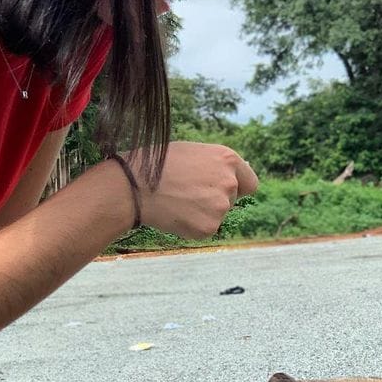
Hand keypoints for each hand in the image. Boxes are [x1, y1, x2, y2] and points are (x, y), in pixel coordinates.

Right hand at [126, 141, 257, 239]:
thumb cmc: (156, 163)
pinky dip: (192, 225)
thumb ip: (216, 164)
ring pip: (218, 214)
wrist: (133, 186)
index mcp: (227, 159)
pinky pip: (206, 229)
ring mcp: (220, 207)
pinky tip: (175, 214)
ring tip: (177, 201)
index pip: (249, 182)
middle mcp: (229, 182)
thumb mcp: (191, 152)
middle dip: (213, 198)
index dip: (236, 186)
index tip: (220, 189)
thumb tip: (238, 174)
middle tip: (186, 193)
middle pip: (232, 199)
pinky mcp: (209, 228)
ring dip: (203, 212)